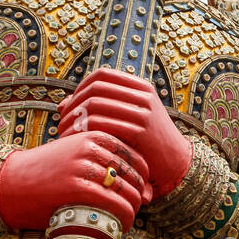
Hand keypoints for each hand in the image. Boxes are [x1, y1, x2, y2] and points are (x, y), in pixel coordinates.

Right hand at [0, 130, 152, 230]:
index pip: (136, 157)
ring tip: (128, 219)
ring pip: (127, 190)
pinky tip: (122, 227)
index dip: (143, 178)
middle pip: (134, 174)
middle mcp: (91, 148)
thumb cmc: (50, 173)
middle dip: (140, 195)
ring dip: (134, 209)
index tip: (141, 194)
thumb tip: (149, 194)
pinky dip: (124, 218)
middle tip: (136, 210)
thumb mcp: (78, 157)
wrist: (11, 183)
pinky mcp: (76, 187)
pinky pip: (115, 204)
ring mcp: (83, 166)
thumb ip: (108, 167)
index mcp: (94, 135)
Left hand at [57, 68, 192, 196]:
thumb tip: (61, 104)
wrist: (177, 163)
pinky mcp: (140, 132)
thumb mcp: (128, 119)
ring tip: (65, 132)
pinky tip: (77, 141)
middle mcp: (143, 96)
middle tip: (62, 121)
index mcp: (142, 88)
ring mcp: (143, 113)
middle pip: (96, 89)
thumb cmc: (147, 142)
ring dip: (75, 119)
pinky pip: (103, 124)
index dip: (81, 86)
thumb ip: (100, 108)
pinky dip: (84, 131)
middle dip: (74, 104)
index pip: (102, 75)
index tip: (71, 104)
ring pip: (95, 105)